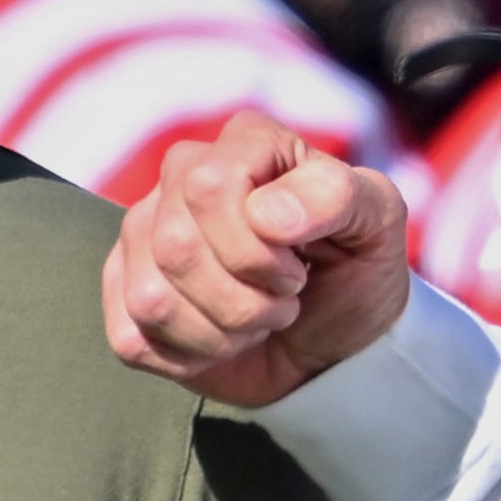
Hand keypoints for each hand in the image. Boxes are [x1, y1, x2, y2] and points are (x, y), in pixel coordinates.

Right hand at [104, 111, 413, 408]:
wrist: (335, 342)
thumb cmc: (355, 270)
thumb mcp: (379, 223)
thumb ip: (338, 196)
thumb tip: (268, 214)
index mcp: (245, 142)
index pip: (210, 186)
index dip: (257, 247)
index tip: (299, 266)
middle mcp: (181, 175)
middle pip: (176, 246)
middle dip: (244, 299)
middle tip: (282, 299)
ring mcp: (143, 233)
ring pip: (151, 298)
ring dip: (220, 332)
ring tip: (254, 319)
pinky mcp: (122, 291)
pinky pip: (132, 337)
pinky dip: (189, 358)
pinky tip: (220, 341)